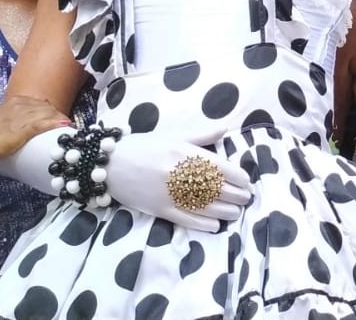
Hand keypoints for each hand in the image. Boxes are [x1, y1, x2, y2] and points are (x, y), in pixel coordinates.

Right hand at [0, 96, 72, 166]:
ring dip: (60, 120)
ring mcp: (21, 115)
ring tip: (67, 128)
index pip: (41, 103)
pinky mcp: (22, 128)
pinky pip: (44, 123)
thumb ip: (13, 120)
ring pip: (48, 114)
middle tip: (64, 127)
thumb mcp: (1, 121)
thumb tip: (25, 128)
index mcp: (14, 102)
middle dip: (57, 116)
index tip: (58, 120)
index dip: (51, 112)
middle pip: (47, 107)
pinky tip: (65, 125)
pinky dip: (55, 123)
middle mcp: (19, 105)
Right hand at [105, 133, 251, 232]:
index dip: (237, 176)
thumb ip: (201, 135)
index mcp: (183, 152)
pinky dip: (203, 224)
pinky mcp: (159, 210)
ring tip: (236, 212)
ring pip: (205, 206)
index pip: (219, 167)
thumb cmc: (143, 146)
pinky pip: (186, 220)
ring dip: (225, 211)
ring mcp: (169, 194)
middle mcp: (178, 173)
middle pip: (216, 188)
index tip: (247, 181)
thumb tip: (226, 129)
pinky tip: (216, 226)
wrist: (109, 164)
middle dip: (236, 195)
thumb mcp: (173, 135)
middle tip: (247, 198)